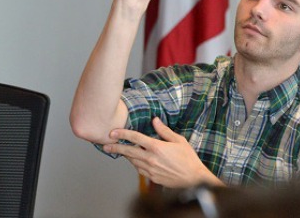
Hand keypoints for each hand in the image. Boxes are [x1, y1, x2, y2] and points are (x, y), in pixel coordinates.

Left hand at [103, 118, 223, 187]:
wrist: (193, 179)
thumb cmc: (188, 159)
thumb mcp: (179, 140)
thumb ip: (164, 131)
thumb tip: (155, 120)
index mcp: (157, 147)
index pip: (136, 138)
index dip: (123, 134)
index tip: (113, 132)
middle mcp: (151, 159)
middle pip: (129, 151)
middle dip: (116, 147)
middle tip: (106, 144)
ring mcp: (150, 170)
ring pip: (133, 161)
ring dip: (126, 155)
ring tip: (119, 150)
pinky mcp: (152, 178)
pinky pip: (139, 169)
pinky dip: (135, 163)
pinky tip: (135, 160)